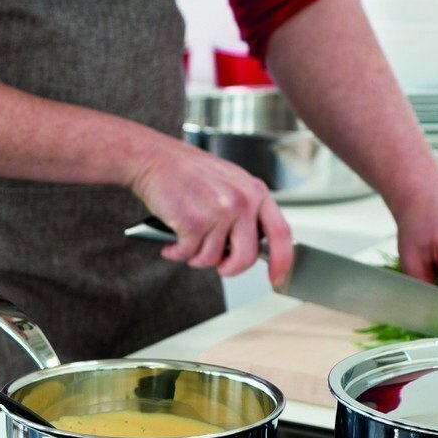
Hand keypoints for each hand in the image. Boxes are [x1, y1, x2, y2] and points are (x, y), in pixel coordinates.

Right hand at [127, 136, 293, 289]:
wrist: (155, 159)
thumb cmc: (189, 173)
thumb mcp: (231, 184)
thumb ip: (247, 212)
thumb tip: (252, 247)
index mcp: (255, 192)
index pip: (280, 232)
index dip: (282, 261)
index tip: (277, 279)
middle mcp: (242, 201)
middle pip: (247, 257)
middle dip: (229, 268)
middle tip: (218, 264)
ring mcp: (219, 212)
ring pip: (213, 259)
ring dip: (195, 256)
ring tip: (186, 240)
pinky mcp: (194, 222)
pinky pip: (188, 254)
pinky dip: (176, 253)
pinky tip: (171, 241)